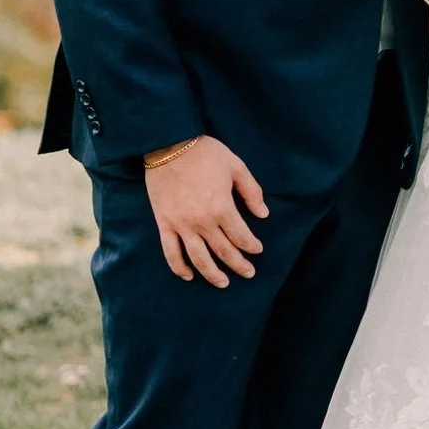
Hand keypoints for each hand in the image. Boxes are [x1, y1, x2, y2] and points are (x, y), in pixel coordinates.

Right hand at [143, 136, 268, 285]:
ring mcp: (181, 225)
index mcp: (222, 207)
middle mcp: (202, 222)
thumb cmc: (205, 153)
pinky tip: (188, 275)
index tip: (257, 250)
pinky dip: (179, 267)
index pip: (241, 236)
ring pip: (199, 258)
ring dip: (212, 274)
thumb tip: (263, 214)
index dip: (251, 246)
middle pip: (223, 251)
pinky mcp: (164, 224)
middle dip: (238, 265)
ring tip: (223, 283)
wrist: (169, 144)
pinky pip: (171, 252)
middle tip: (248, 273)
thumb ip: (251, 192)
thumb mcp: (236, 167)